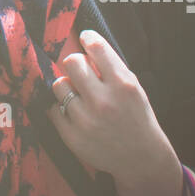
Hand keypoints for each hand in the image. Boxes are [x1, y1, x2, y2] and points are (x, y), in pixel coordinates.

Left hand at [47, 31, 167, 182]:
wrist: (141, 158)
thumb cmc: (136, 117)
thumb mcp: (134, 88)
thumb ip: (112, 67)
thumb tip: (85, 43)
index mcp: (123, 86)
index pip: (97, 49)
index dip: (88, 38)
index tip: (85, 37)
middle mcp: (104, 102)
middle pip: (72, 62)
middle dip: (76, 63)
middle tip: (81, 72)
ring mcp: (86, 120)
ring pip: (59, 84)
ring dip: (67, 86)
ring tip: (78, 95)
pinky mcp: (72, 137)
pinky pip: (53, 109)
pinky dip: (61, 108)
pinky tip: (74, 112)